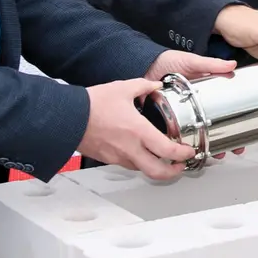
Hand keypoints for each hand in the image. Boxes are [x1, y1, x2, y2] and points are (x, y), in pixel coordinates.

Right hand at [80, 78, 198, 179]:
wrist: (68, 117)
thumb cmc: (92, 105)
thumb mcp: (123, 88)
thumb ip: (145, 85)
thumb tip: (156, 85)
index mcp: (138, 131)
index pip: (167, 151)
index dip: (183, 155)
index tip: (188, 152)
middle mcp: (130, 148)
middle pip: (157, 172)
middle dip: (174, 172)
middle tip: (181, 165)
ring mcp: (119, 156)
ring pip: (143, 170)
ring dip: (155, 167)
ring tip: (162, 158)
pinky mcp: (108, 159)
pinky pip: (129, 164)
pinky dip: (139, 162)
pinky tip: (141, 152)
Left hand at [143, 50, 244, 158]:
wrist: (144, 64)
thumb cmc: (169, 61)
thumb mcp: (191, 62)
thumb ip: (210, 65)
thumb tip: (231, 65)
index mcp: (203, 95)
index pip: (223, 112)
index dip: (234, 125)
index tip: (242, 136)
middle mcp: (193, 108)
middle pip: (213, 129)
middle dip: (224, 141)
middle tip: (231, 149)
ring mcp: (180, 116)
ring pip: (196, 136)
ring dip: (205, 146)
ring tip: (212, 153)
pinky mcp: (165, 120)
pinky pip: (175, 135)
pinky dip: (180, 145)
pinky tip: (187, 152)